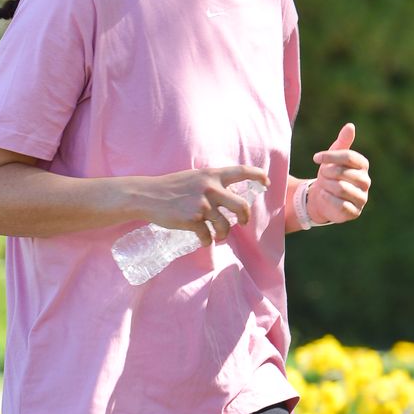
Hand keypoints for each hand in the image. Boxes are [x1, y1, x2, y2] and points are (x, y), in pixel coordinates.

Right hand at [141, 164, 269, 243]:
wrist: (147, 195)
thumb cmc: (170, 187)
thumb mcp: (193, 177)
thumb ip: (210, 183)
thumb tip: (226, 193)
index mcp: (212, 175)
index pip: (242, 171)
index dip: (258, 175)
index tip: (266, 182)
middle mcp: (210, 189)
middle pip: (242, 206)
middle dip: (245, 217)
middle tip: (242, 222)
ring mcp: (202, 205)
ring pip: (225, 226)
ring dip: (224, 234)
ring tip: (219, 236)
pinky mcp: (192, 220)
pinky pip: (207, 236)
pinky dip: (206, 241)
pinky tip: (203, 241)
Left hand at [308, 122, 369, 224]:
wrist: (322, 197)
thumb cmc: (329, 174)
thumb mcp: (333, 156)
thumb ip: (342, 141)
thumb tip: (350, 126)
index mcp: (363, 165)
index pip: (349, 156)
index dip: (330, 156)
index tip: (316, 158)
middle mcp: (366, 181)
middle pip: (343, 173)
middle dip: (327, 173)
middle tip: (322, 175)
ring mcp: (362, 197)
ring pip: (341, 188)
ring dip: (326, 186)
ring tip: (324, 185)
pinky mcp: (355, 212)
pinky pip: (341, 204)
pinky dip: (328, 199)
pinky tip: (324, 196)